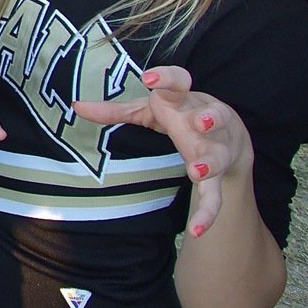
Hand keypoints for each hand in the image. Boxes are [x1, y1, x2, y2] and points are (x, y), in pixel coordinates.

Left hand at [73, 66, 251, 237]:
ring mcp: (215, 148)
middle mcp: (205, 121)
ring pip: (218, 154)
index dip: (167, 77)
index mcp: (185, 101)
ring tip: (197, 171)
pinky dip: (208, 213)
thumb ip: (115, 111)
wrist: (230, 136)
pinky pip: (215, 196)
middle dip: (208, 119)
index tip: (148, 78)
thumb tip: (77, 106)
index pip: (179, 83)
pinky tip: (196, 230)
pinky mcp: (219, 175)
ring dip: (211, 162)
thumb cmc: (181, 115)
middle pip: (213, 117)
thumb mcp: (148, 110)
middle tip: (199, 122)